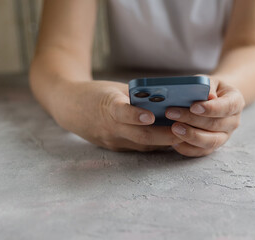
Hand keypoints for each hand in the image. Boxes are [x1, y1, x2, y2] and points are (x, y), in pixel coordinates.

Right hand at [51, 80, 182, 150]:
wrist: (70, 108)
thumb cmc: (97, 94)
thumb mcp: (114, 89)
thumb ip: (137, 96)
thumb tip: (165, 101)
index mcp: (106, 106)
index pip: (120, 112)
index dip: (135, 115)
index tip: (151, 116)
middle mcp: (109, 128)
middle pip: (139, 135)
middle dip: (164, 135)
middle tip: (184, 130)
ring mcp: (112, 141)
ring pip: (142, 145)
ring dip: (163, 142)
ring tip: (182, 136)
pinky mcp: (114, 147)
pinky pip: (138, 147)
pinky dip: (154, 144)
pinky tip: (168, 140)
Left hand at [165, 76, 244, 156]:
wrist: (214, 99)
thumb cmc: (208, 88)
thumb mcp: (208, 81)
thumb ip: (206, 86)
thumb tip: (207, 96)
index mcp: (236, 102)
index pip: (227, 106)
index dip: (211, 108)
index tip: (193, 106)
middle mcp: (233, 121)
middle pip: (215, 125)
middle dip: (192, 120)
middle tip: (171, 113)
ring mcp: (224, 136)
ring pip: (210, 141)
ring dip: (191, 136)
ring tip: (173, 128)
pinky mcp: (213, 147)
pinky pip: (201, 151)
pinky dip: (187, 148)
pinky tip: (174, 140)